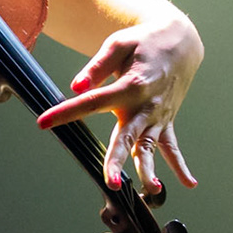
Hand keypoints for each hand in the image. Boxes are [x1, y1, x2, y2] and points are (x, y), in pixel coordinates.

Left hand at [35, 15, 201, 193]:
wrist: (180, 42)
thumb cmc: (143, 42)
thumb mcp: (118, 44)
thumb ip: (97, 66)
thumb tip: (76, 86)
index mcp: (130, 85)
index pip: (92, 102)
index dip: (66, 112)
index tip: (43, 123)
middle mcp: (145, 106)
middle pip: (126, 137)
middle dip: (117, 160)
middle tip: (111, 183)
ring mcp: (157, 117)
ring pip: (150, 148)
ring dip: (150, 170)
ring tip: (151, 190)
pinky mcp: (166, 122)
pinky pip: (172, 147)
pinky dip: (181, 166)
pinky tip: (189, 183)